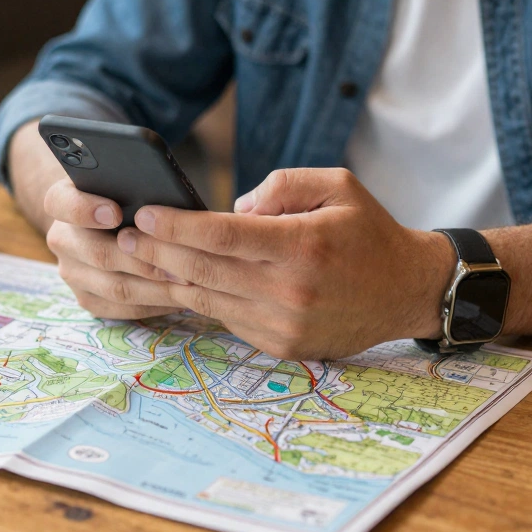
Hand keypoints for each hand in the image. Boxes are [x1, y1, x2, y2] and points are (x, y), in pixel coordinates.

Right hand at [42, 177, 188, 319]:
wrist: (103, 222)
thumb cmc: (123, 195)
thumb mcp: (123, 182)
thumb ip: (134, 187)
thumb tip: (166, 201)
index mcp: (63, 201)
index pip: (62, 204)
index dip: (86, 210)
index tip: (116, 213)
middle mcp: (61, 239)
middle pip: (99, 254)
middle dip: (143, 261)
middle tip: (178, 264)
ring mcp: (72, 272)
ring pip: (114, 287)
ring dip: (155, 288)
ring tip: (188, 282)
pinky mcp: (87, 299)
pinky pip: (121, 309)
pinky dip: (153, 304)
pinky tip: (179, 297)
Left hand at [117, 168, 452, 359]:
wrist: (407, 291)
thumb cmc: (369, 231)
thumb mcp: (336, 185)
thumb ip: (281, 186)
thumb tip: (232, 209)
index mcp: (301, 246)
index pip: (221, 235)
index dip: (175, 225)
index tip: (143, 213)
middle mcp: (290, 290)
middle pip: (204, 270)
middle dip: (157, 251)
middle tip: (123, 235)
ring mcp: (284, 324)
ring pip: (208, 299)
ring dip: (169, 278)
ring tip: (139, 257)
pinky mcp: (282, 346)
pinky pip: (228, 318)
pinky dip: (202, 298)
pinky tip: (180, 279)